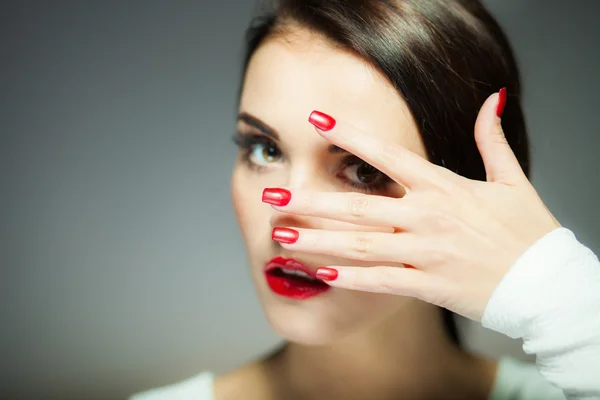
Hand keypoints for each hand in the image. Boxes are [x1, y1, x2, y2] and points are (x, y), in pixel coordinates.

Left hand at [264, 90, 560, 320]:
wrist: (547, 283)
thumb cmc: (528, 232)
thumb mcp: (512, 179)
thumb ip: (492, 139)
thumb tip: (491, 99)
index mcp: (444, 187)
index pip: (388, 154)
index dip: (350, 136)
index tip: (316, 122)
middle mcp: (429, 217)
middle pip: (358, 206)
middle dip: (311, 200)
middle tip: (272, 196)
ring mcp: (427, 252)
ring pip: (361, 245)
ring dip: (318, 240)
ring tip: (280, 235)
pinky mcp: (429, 285)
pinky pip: (381, 281)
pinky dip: (350, 278)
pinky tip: (321, 273)